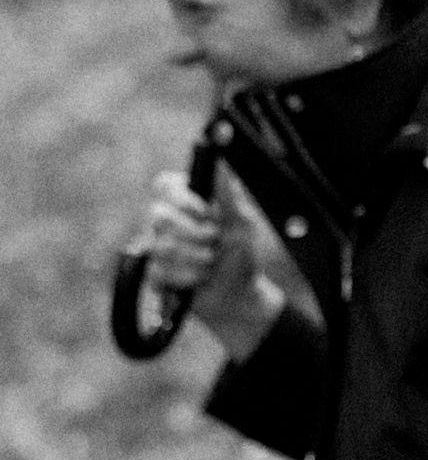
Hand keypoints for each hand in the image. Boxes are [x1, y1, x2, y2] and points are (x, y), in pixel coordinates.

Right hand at [131, 170, 280, 358]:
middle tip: (216, 242)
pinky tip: (199, 280)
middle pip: (158, 216)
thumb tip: (219, 163)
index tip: (205, 212)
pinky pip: (158, 272)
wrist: (238, 296)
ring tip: (211, 263)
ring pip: (160, 246)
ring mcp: (156, 247)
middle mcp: (167, 222)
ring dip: (196, 258)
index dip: (181, 199)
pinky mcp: (153, 274)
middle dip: (195, 234)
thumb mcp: (242, 224)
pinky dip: (187, 278)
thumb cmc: (241, 256)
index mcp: (186, 203)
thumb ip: (228, 195)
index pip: (164, 184)